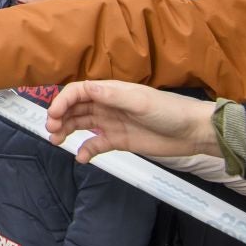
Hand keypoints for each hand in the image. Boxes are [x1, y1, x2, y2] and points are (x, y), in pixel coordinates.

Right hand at [43, 79, 221, 163]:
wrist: (193, 132)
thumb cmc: (170, 111)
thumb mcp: (141, 101)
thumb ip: (113, 96)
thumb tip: (87, 88)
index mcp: (112, 91)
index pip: (79, 92)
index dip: (63, 101)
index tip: (54, 115)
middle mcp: (108, 105)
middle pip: (75, 108)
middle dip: (60, 117)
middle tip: (52, 130)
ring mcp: (112, 123)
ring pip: (81, 124)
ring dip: (67, 131)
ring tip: (57, 141)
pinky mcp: (118, 140)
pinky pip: (95, 144)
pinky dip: (86, 150)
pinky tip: (82, 157)